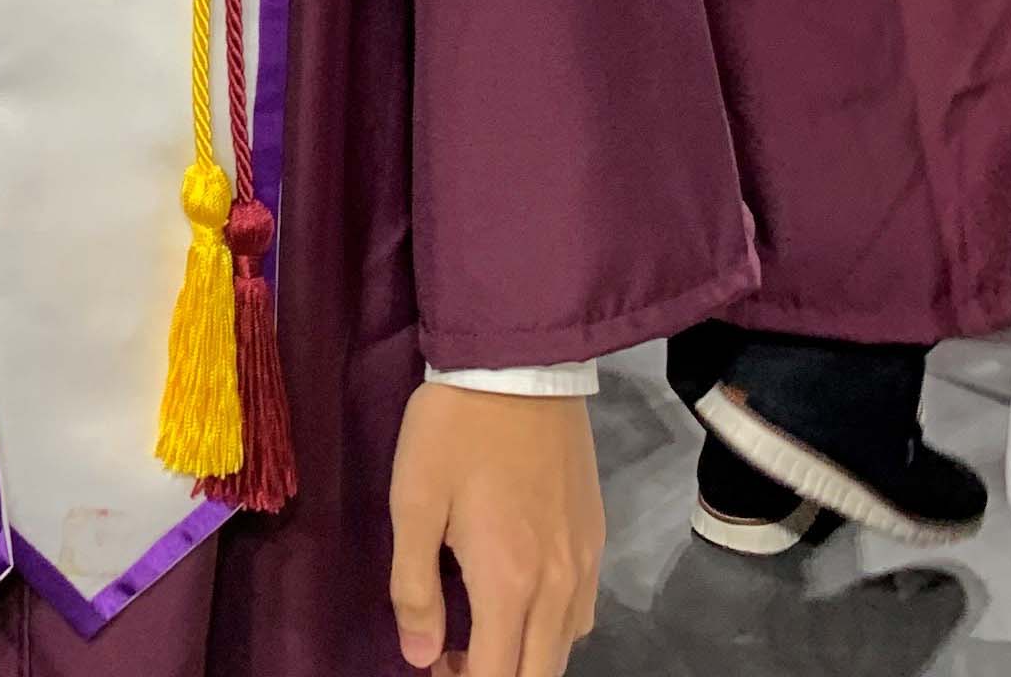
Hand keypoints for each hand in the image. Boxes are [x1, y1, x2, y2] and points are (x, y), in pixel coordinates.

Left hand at [388, 383, 601, 676]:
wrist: (518, 364)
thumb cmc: (454, 430)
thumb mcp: (413, 501)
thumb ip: (415, 586)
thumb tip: (418, 656)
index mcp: (509, 582)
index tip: (433, 663)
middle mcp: (558, 587)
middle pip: (539, 675)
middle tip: (454, 654)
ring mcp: (585, 564)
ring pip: (565, 647)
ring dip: (527, 656)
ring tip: (483, 628)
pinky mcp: (596, 538)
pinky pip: (582, 613)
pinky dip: (553, 628)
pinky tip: (523, 598)